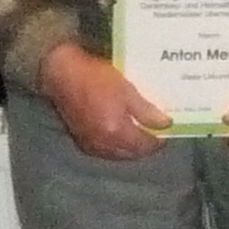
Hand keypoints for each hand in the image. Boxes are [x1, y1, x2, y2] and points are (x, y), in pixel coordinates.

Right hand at [36, 45, 167, 161]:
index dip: (158, 140)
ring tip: (140, 133)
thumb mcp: (127, 90)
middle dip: (145, 146)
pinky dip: (116, 147)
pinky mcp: (81, 140)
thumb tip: (166, 124)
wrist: (62, 74)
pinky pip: (104, 151)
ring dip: (130, 148)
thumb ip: (147, 111)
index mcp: (116, 132)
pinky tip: (121, 135)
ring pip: (117, 154)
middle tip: (156, 132)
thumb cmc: (96, 78)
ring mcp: (90, 144)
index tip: (167, 131)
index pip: (144, 146)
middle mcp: (103, 144)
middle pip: (131, 154)